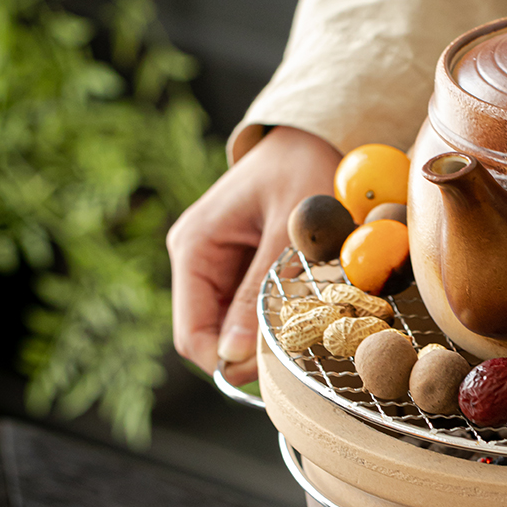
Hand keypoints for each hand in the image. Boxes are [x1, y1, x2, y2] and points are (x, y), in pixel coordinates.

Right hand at [167, 126, 341, 383]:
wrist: (313, 136)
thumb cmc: (304, 170)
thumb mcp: (289, 231)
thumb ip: (261, 291)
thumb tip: (236, 355)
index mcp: (194, 246)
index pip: (193, 334)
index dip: (229, 362)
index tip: (276, 370)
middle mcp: (195, 257)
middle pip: (211, 336)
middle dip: (251, 352)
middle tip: (301, 353)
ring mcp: (214, 263)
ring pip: (231, 328)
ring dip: (265, 336)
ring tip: (309, 326)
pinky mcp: (236, 266)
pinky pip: (247, 310)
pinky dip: (273, 318)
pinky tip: (303, 309)